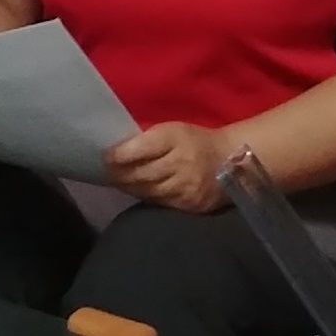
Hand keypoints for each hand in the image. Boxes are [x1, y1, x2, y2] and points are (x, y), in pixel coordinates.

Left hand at [101, 123, 239, 212]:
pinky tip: (139, 191)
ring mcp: (186, 188)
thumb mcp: (173, 129)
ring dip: (130, 187)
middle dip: (120, 175)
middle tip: (107, 173)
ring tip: (118, 183)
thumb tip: (118, 150)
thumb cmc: (195, 140)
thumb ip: (147, 139)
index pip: (141, 148)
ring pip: (149, 191)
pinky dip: (147, 196)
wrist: (230, 160)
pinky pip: (161, 203)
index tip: (105, 157)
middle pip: (142, 174)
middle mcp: (181, 163)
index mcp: (175, 138)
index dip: (120, 155)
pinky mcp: (191, 205)